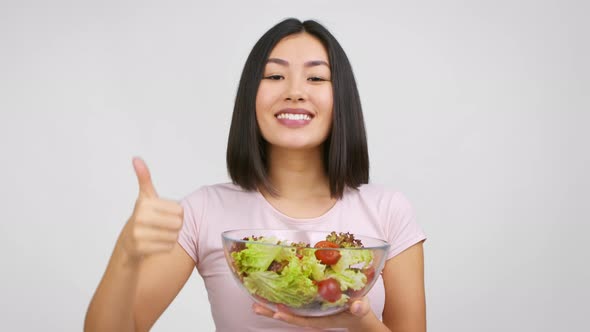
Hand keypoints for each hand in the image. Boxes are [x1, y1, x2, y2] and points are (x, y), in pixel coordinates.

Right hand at [119, 157, 183, 260]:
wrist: (128, 243)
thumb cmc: (142, 216)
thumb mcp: (145, 196)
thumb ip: (144, 178)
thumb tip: (136, 158)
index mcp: (145, 203)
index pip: (180, 210)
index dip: (177, 214)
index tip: (166, 214)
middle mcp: (140, 218)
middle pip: (178, 224)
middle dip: (176, 226)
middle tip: (165, 226)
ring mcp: (139, 234)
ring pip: (174, 237)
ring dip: (171, 237)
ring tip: (160, 234)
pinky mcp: (141, 249)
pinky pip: (168, 248)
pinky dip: (166, 247)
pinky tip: (156, 243)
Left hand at [252, 297, 375, 331]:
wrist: (358, 315)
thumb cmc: (359, 312)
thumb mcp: (362, 310)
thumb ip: (360, 308)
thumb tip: (357, 307)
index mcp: (323, 319)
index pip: (304, 320)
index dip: (291, 316)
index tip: (278, 312)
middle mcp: (313, 316)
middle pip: (290, 316)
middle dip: (273, 312)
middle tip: (256, 307)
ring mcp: (310, 311)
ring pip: (288, 310)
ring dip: (272, 306)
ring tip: (255, 302)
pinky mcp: (309, 304)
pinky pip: (293, 302)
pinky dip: (281, 297)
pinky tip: (269, 291)